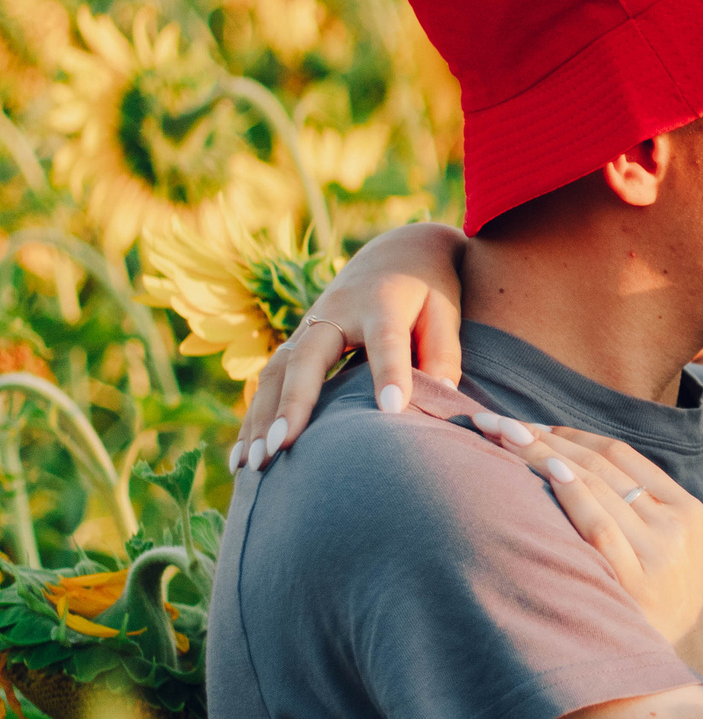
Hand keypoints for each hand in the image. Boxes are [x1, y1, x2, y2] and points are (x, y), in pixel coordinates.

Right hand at [237, 221, 465, 471]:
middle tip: (282, 446)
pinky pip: (269, 381)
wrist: (398, 253)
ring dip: (261, 418)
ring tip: (253, 465)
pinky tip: (241, 458)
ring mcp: (309, 326)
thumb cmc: (429, 289)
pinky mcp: (298, 342)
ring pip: (276, 371)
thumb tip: (439, 398)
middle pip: (308, 356)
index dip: (390, 373)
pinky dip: (254, 419)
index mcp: (382, 302)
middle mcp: (336, 312)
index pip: (386, 339)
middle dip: (293, 402)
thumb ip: (443, 353)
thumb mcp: (445, 311)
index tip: (391, 410)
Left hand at [477, 418, 702, 695]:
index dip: (568, 434)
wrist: (700, 674)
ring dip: (540, 454)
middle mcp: (675, 523)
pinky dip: (572, 492)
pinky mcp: (636, 579)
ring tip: (495, 435)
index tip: (527, 427)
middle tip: (492, 421)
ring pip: (593, 483)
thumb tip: (580, 482)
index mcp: (688, 510)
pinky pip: (599, 523)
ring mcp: (658, 550)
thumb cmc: (676, 616)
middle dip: (541, 437)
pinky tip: (544, 470)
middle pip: (599, 462)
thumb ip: (648, 520)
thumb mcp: (682, 557)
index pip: (620, 454)